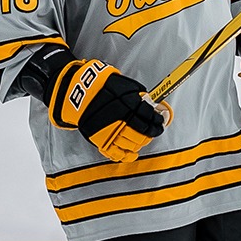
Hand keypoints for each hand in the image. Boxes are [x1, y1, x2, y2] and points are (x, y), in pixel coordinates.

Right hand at [53, 59, 171, 161]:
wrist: (80, 91)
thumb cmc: (104, 86)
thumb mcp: (125, 84)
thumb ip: (139, 95)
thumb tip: (152, 105)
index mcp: (130, 104)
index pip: (150, 117)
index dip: (157, 122)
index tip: (160, 123)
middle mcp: (122, 119)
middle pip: (143, 132)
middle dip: (151, 133)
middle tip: (153, 132)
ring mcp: (111, 131)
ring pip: (132, 143)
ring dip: (141, 143)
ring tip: (143, 140)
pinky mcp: (101, 139)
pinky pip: (117, 153)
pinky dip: (126, 155)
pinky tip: (133, 154)